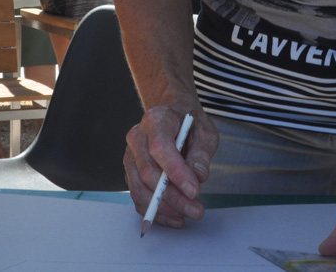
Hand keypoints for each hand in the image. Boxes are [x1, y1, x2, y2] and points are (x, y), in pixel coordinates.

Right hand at [124, 106, 218, 228]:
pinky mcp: (131, 174)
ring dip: (165, 208)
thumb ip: (201, 155)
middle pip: (149, 173)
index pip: (160, 149)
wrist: (175, 118)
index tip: (194, 191)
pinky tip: (176, 217)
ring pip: (140, 189)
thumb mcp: (205, 133)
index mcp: (155, 120)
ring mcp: (131, 157)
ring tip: (189, 214)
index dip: (176, 173)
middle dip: (173, 196)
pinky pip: (139, 198)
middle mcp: (137, 138)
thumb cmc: (190, 125)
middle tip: (196, 209)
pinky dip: (157, 212)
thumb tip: (198, 178)